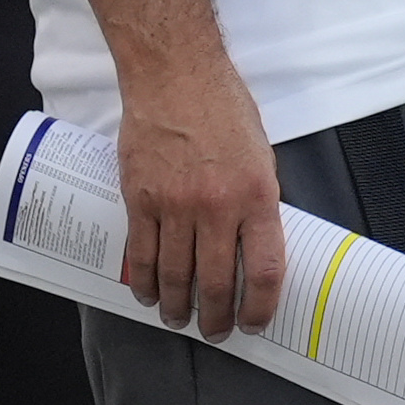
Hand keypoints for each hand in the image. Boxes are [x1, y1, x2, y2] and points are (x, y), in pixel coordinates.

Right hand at [114, 59, 284, 341]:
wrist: (175, 74)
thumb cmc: (222, 107)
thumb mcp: (260, 154)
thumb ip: (256, 201)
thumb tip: (252, 246)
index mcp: (256, 194)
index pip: (264, 270)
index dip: (260, 307)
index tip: (254, 320)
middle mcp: (217, 206)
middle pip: (217, 283)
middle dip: (216, 317)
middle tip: (214, 330)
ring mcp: (175, 205)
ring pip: (175, 276)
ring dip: (178, 306)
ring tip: (180, 318)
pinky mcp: (140, 198)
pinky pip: (141, 254)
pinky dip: (144, 282)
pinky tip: (148, 294)